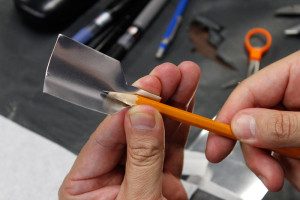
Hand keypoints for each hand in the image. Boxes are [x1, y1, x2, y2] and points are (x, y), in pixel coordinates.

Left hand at [59, 61, 199, 198]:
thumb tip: (143, 116)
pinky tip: (186, 102)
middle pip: (133, 127)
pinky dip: (182, 124)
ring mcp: (139, 174)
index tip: (149, 88)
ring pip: (156, 131)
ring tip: (184, 79)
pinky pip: (171, 145)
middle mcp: (112, 174)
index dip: (130, 108)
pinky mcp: (161, 177)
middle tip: (168, 74)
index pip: (106, 134)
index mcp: (87, 184)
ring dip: (172, 103)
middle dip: (154, 96)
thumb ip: (142, 158)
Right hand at [206, 51, 299, 190]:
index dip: (227, 119)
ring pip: (269, 139)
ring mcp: (297, 112)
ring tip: (297, 175)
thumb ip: (280, 123)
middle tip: (268, 174)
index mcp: (298, 72)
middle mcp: (294, 91)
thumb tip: (240, 126)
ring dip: (277, 164)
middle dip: (257, 151)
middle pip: (254, 120)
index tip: (215, 146)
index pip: (247, 91)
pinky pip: (285, 149)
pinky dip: (290, 166)